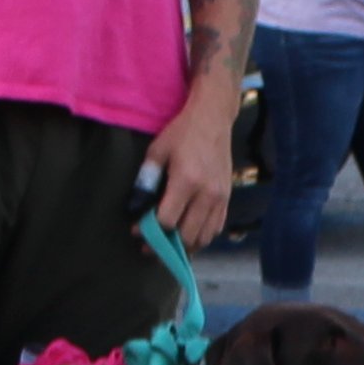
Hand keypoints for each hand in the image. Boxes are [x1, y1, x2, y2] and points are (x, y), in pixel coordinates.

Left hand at [144, 89, 238, 255]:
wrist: (213, 119)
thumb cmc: (182, 133)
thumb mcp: (157, 151)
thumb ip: (146, 179)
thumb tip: (136, 206)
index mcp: (187, 180)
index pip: (168, 220)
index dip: (151, 231)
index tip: (138, 232)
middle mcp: (207, 193)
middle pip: (187, 235)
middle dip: (167, 245)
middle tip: (151, 246)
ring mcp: (220, 198)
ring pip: (204, 237)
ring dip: (185, 246)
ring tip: (170, 244)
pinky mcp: (227, 198)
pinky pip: (216, 228)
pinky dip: (201, 236)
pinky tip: (188, 233)